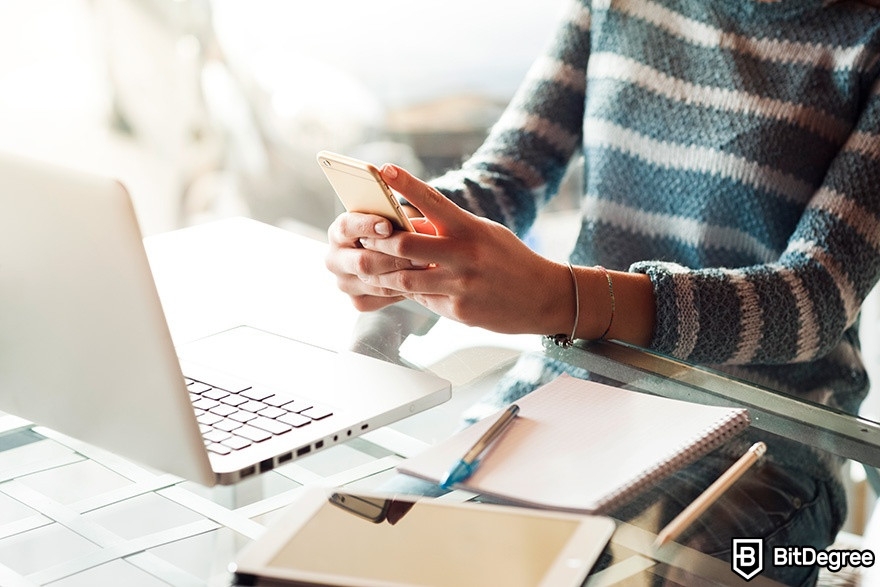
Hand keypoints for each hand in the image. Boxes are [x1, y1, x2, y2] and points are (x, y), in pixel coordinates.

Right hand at [325, 208, 428, 311]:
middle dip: (393, 258)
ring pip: (375, 283)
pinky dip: (401, 290)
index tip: (388, 227)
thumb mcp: (390, 218)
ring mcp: (344, 283)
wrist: (389, 254)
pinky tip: (418, 282)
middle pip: (362, 262)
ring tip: (425, 269)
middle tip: (419, 255)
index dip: (367, 226)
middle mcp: (335, 259)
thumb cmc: (392, 229)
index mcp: (338, 232)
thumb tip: (411, 228)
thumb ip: (394, 220)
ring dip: (402, 276)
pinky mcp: (357, 301)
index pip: (346, 227)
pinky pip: (381, 298)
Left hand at [354, 164, 572, 334]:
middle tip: (363, 239)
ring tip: (371, 268)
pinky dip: (409, 293)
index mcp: (470, 228)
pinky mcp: (459, 310)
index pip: (433, 200)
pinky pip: (422, 300)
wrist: (544, 297)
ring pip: (405, 279)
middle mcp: (464, 254)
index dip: (405, 184)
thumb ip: (449, 229)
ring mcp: (461, 284)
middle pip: (405, 245)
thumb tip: (409, 225)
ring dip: (383, 273)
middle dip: (378, 242)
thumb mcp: (485, 233)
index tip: (384, 169)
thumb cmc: (510, 259)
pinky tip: (401, 288)